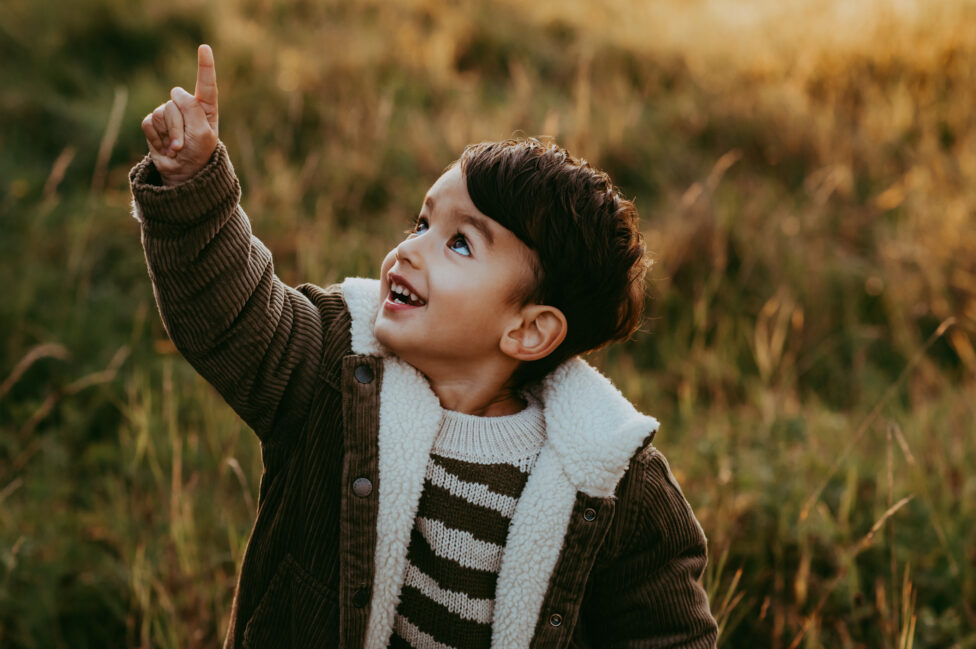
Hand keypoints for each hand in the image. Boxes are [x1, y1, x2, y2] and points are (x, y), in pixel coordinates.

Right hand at [141, 44, 219, 185]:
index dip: (205, 66)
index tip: (204, 47)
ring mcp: (169, 114)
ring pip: (162, 113)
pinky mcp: (154, 123)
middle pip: (176, 103)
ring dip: (168, 135)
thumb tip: (176, 91)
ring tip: (176, 148)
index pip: (206, 84)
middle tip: (184, 145)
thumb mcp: (202, 134)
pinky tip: (164, 146)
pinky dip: (156, 138)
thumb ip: (192, 110)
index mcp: (206, 108)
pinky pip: (150, 122)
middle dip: (178, 126)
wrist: (182, 174)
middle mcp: (187, 107)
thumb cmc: (198, 155)